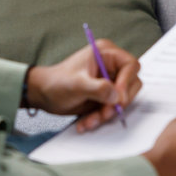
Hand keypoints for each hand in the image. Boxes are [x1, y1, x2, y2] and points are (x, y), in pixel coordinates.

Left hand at [24, 39, 141, 131]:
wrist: (43, 95)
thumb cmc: (56, 82)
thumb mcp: (77, 84)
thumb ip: (98, 89)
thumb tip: (117, 96)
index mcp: (105, 53)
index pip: (130, 65)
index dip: (127, 82)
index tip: (118, 99)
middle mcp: (110, 66)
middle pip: (131, 84)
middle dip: (118, 102)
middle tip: (105, 113)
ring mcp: (109, 81)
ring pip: (122, 100)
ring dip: (108, 113)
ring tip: (90, 120)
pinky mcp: (105, 96)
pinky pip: (113, 109)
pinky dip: (101, 118)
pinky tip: (87, 122)